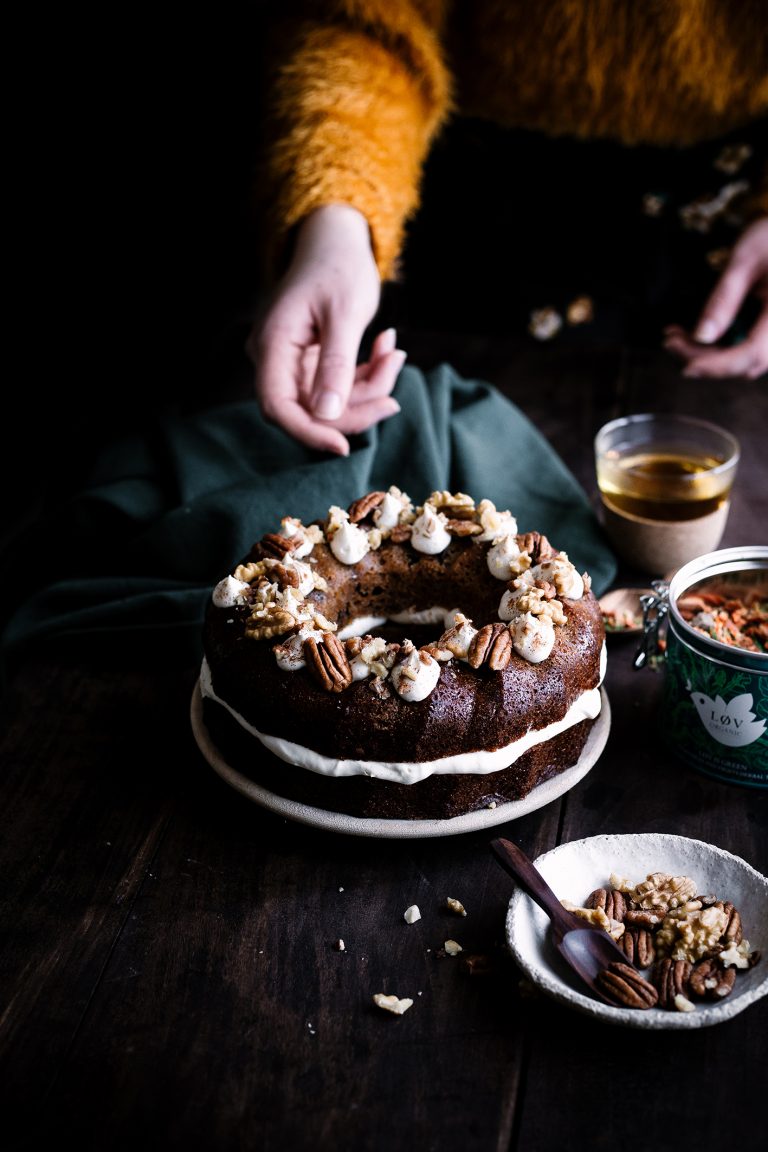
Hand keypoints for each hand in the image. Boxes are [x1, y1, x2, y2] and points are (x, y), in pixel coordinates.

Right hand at [248, 205, 404, 454]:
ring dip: (369, 387)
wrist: (334, 238)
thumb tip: (326, 414)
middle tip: (394, 397)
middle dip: (356, 407)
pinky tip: (387, 347)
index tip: (343, 447)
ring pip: (330, 401)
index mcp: (272, 345)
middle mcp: (275, 358)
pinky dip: (367, 375)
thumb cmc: (338, 266)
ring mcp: (292, 362)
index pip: (278, 407)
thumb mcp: (344, 313)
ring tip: (394, 352)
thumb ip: (335, 364)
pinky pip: (339, 385)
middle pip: (309, 410)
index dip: (308, 432)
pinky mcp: (310, 363)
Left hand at [663, 217, 767, 379]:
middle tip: (670, 341)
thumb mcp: (743, 261)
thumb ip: (723, 299)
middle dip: (705, 360)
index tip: (686, 364)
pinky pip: (745, 350)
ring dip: (708, 357)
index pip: (752, 353)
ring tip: (676, 338)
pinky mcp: (767, 330)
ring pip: (744, 361)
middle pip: (745, 363)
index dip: (719, 365)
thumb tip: (701, 337)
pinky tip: (693, 337)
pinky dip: (718, 349)